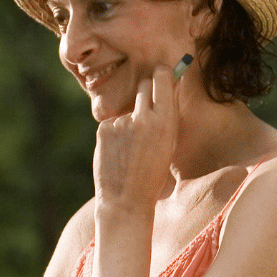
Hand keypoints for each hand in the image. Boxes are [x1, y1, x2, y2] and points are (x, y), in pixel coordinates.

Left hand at [92, 65, 178, 218]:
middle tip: (147, 111)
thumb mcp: (169, 144)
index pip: (163, 76)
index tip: (162, 76)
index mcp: (166, 122)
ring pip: (128, 107)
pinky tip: (118, 153)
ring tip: (131, 148)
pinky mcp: (104, 129)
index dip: (162, 74)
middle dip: (147, 91)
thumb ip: (169, 114)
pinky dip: (115, 133)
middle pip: (144, 84)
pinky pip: (113, 122)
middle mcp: (144, 118)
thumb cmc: (153, 175)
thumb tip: (172, 82)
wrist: (126, 202)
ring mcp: (122, 123)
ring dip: (130, 120)